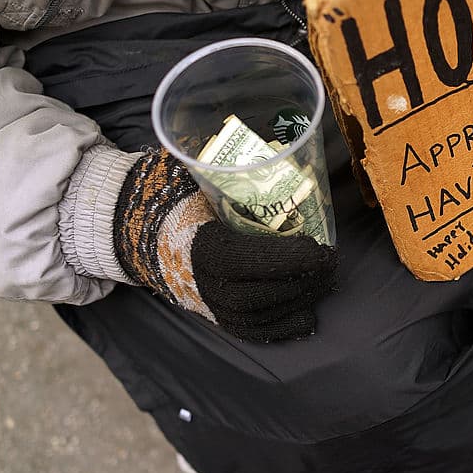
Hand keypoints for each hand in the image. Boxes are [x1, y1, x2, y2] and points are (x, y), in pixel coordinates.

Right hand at [112, 148, 336, 341]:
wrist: (140, 234)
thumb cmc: (177, 200)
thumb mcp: (194, 177)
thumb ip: (223, 166)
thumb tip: (268, 141)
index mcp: (197, 245)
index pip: (244, 260)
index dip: (286, 259)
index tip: (321, 249)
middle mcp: (200, 283)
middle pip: (258, 294)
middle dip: (301, 281)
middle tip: (331, 262)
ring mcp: (206, 305)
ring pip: (258, 315)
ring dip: (298, 301)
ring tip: (325, 280)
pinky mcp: (213, 316)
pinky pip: (249, 331)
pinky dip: (281, 327)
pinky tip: (307, 316)